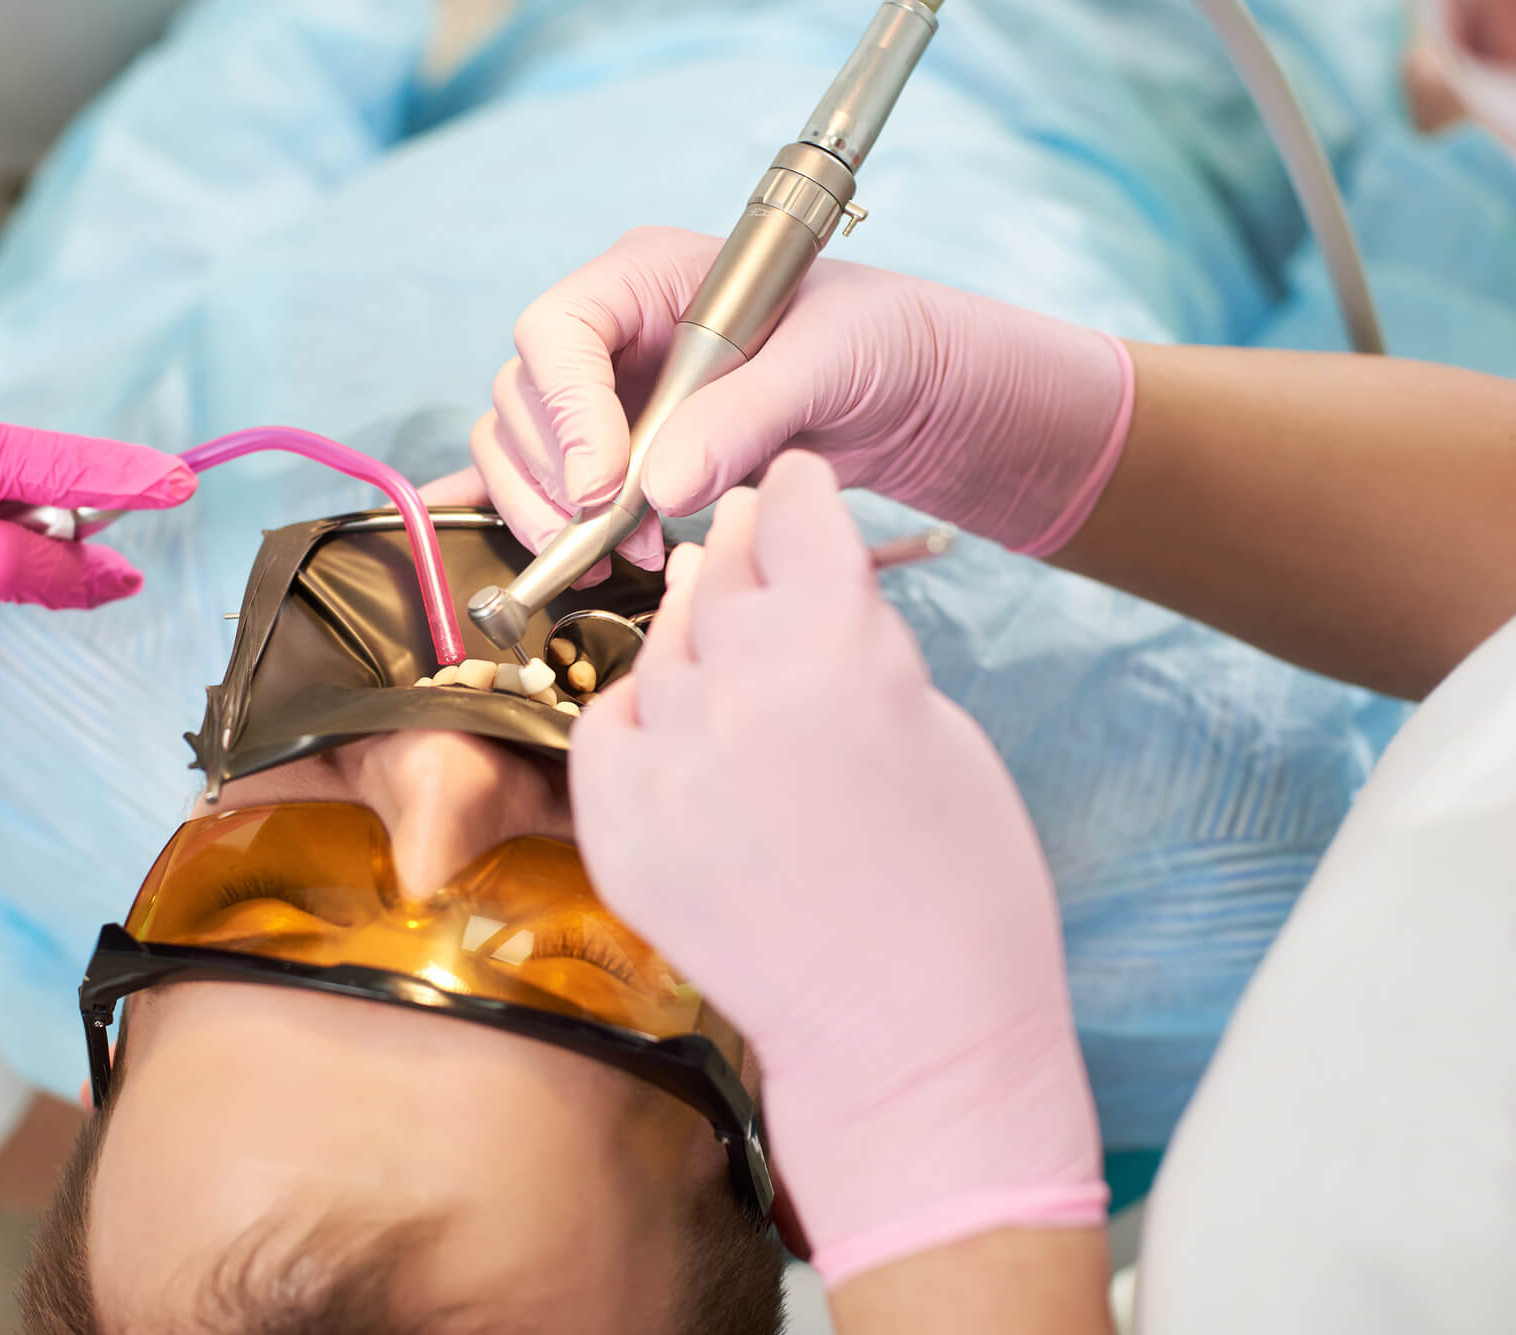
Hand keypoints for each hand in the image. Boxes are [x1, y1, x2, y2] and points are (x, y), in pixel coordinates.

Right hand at [471, 226, 1132, 574]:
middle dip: (556, 477)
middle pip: (523, 397)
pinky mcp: (612, 451)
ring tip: (618, 557)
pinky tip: (577, 556)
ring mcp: (604, 392)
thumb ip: (747, 416)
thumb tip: (661, 487)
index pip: (557, 330)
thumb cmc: (874, 341)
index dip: (564, 410)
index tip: (603, 484)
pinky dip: (542, 520)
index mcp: (647, 276)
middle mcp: (610, 331)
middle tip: (617, 535)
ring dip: (547, 511)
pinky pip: (541, 482)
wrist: (904, 391)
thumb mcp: (825, 365)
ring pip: (518, 447)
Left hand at [570, 452, 1105, 1282]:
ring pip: (663, 647)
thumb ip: (856, 639)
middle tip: (749, 544)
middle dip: (745, 554)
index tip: (787, 485)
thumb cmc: (960, 887)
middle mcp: (740, 693)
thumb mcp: (937, 724)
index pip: (792, 516)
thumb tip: (797, 581)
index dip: (794, 494)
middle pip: (723, 575)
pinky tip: (677, 719)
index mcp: (840, 651)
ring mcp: (668, 764)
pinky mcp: (619, 828)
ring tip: (726, 643)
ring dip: (695, 635)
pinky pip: (609, 723)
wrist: (907, 1035)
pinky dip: (639, 712)